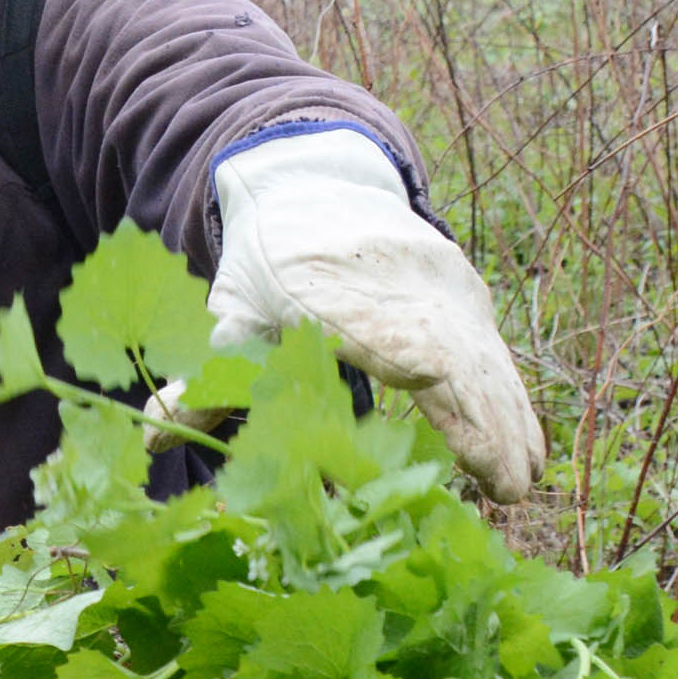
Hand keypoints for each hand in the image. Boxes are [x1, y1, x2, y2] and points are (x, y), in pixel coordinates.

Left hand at [193, 128, 545, 502]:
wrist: (311, 186)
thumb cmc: (265, 267)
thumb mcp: (230, 315)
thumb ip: (205, 379)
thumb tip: (151, 432)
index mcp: (335, 292)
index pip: (397, 342)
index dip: (437, 395)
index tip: (463, 450)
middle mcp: (397, 285)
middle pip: (456, 354)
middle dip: (486, 423)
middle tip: (507, 492)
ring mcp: (437, 284)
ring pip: (484, 353)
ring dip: (508, 421)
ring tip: (521, 487)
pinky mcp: (462, 291)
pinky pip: (493, 349)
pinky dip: (510, 400)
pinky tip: (527, 452)